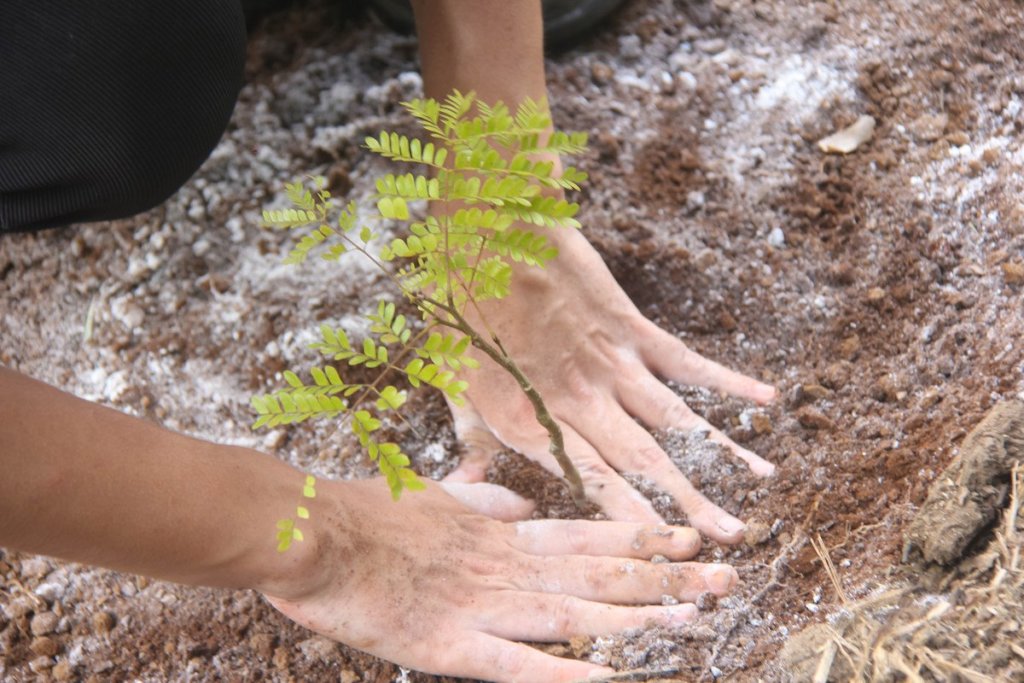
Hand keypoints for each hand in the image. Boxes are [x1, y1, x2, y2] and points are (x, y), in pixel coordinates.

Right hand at [263, 478, 737, 682]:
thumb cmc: (367, 514)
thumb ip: (481, 496)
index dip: (643, 536)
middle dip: (666, 576)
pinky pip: (519, 665)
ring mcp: (483, 605)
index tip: (691, 536)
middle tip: (725, 579)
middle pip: (599, 571)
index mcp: (501, 532)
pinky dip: (568, 674)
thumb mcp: (435, 494)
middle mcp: (506, 565)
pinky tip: (613, 678)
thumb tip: (516, 496)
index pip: (587, 533)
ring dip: (636, 617)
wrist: (311, 531)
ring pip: (575, 612)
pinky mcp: (450, 647)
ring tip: (693, 619)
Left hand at [446, 226, 776, 542]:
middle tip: (733, 536)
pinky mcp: (629, 327)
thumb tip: (464, 483)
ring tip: (763, 482)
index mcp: (531, 421)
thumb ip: (469, 436)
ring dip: (721, 452)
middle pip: (644, 462)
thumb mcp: (449, 376)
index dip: (630, 520)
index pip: (589, 483)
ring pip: (675, 418)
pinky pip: (685, 361)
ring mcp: (610, 363)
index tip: (663, 550)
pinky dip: (728, 380)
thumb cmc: (461, 304)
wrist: (487, 225)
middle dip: (691, 503)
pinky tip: (766, 398)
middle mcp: (579, 401)